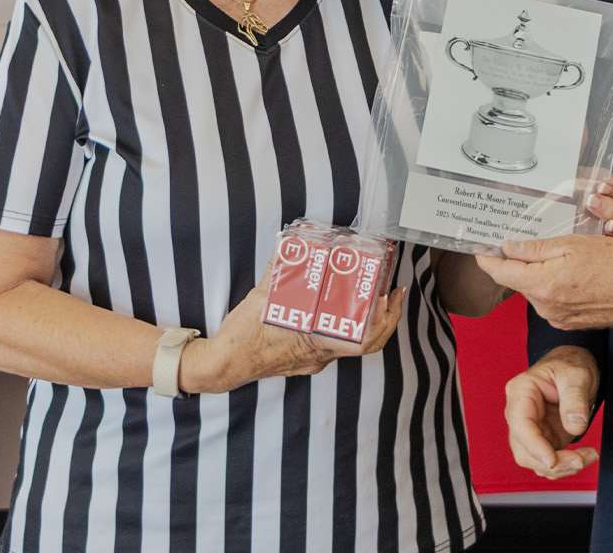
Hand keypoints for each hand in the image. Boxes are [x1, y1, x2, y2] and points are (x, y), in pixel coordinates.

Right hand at [181, 281, 405, 392]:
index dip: (384, 320)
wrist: (220, 367)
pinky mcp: (301, 361)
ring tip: (369, 297)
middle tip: (392, 294)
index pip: (364, 340)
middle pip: (365, 343)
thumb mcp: (260, 298)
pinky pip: (330, 344)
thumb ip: (278, 272)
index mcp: (315, 344)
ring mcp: (311, 362)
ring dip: (364, 322)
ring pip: (349, 344)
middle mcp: (318, 357)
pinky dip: (340, 326)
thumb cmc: (241, 339)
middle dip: (385, 319)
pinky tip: (335, 310)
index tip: (389, 298)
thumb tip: (289, 247)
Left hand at [476, 235, 612, 329]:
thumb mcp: (570, 244)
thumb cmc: (612, 264)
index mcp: (540, 284)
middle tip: (527, 244)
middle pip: (518, 281)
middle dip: (519, 264)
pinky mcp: (568, 322)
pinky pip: (550, 302)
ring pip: (534, 291)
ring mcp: (556, 317)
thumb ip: (534, 248)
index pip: (500, 272)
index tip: (481, 248)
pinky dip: (553, 288)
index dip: (487, 258)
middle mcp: (544, 306)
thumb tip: (509, 247)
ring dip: (538, 276)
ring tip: (559, 258)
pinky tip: (570, 276)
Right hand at [504, 345, 602, 478]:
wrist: (574, 366)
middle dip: (552, 462)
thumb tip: (575, 428)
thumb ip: (575, 400)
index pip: (520, 425)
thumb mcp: (577, 375)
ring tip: (588, 457)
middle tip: (581, 460)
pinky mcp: (544, 439)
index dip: (534, 446)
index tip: (553, 461)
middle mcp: (520, 413)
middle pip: (524, 449)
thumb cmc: (570, 365)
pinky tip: (583, 458)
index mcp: (521, 392)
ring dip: (560, 467)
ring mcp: (531, 429)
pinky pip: (548, 461)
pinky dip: (564, 467)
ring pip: (535, 460)